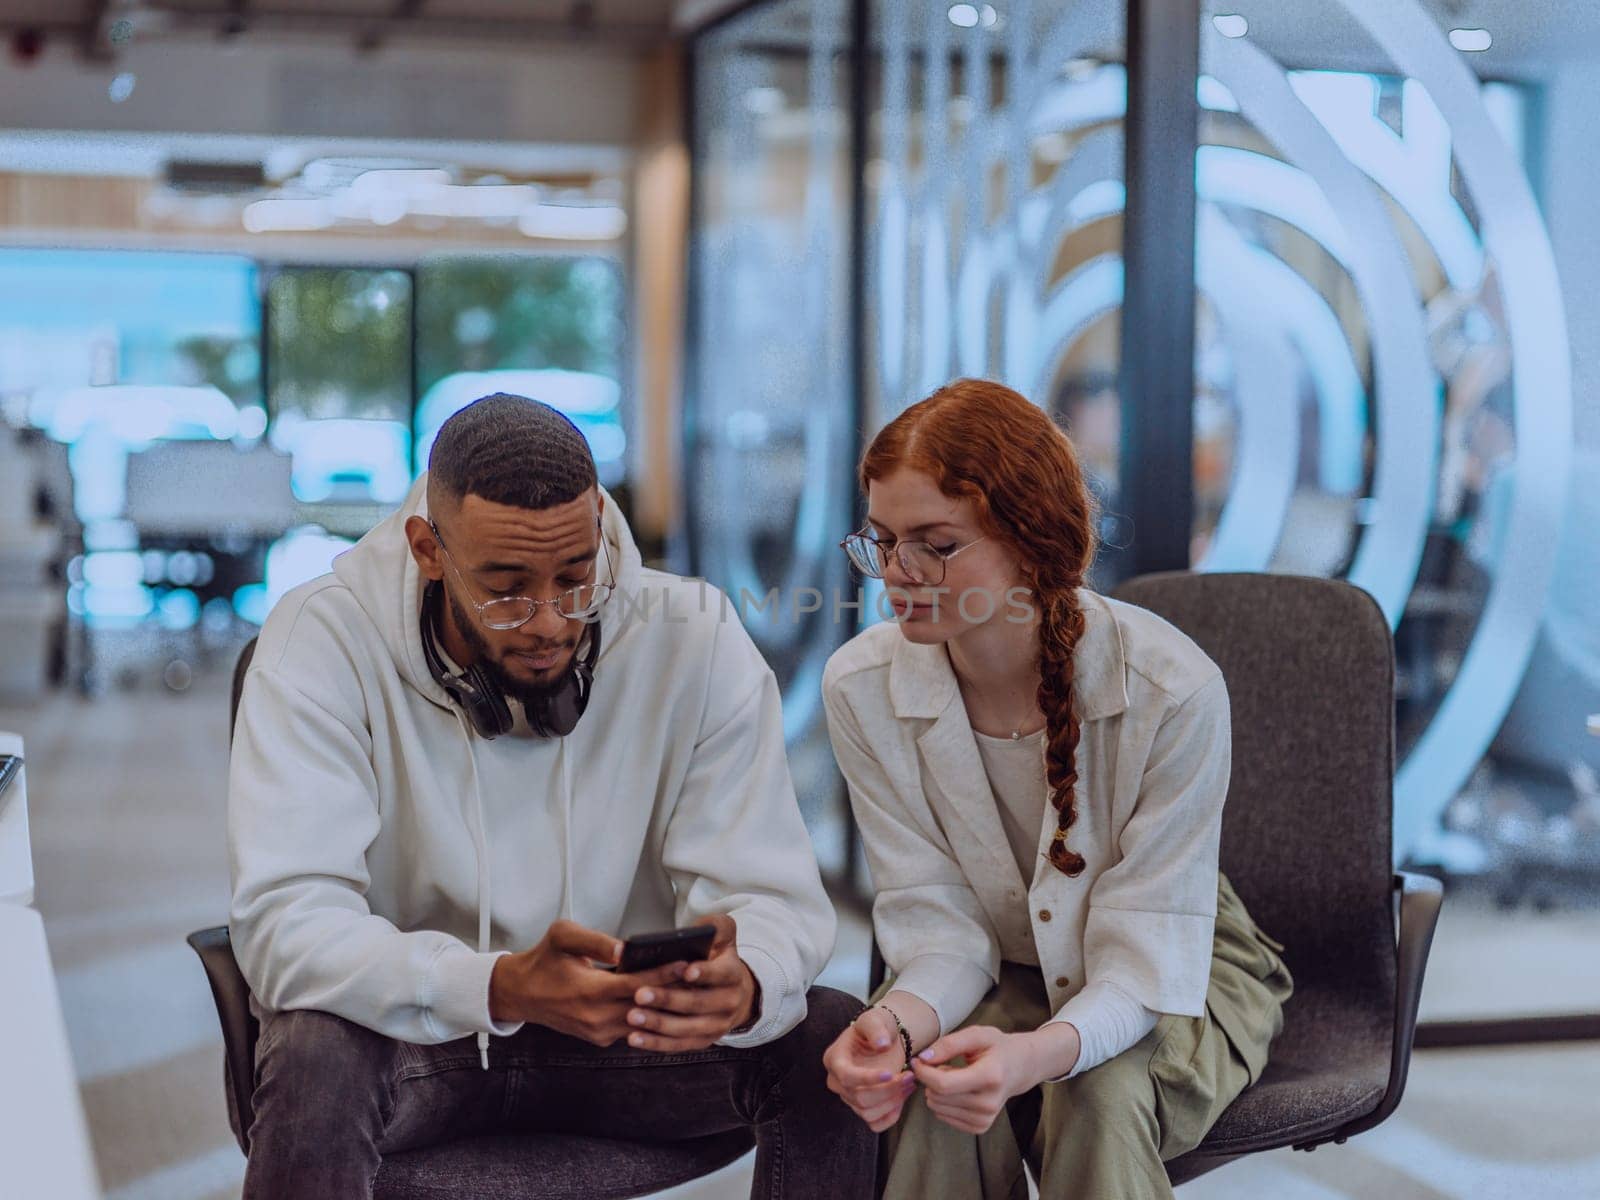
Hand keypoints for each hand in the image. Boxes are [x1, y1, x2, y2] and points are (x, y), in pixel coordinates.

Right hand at [489, 919, 689, 1045]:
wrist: (520, 993)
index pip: (637, 984)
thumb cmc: (543, 960)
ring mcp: (598, 1032)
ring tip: (689, 988)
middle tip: (699, 975)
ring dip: (664, 1006)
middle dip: (673, 991)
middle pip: (646, 1006)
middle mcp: (596, 1017)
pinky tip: (665, 999)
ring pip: (643, 1022)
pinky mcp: (599, 1038)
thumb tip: (627, 949)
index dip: (664, 974)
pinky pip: (632, 1029)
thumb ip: (597, 940)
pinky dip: (649, 1015)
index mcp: (590, 990)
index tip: (687, 963)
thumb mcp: (564, 937)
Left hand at [624, 914, 759, 1052]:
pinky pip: (679, 1045)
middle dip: (668, 999)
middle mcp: (729, 1002)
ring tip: (632, 1016)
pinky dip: (656, 1043)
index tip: (685, 971)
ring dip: (658, 1024)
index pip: (721, 973)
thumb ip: (715, 926)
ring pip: (686, 1028)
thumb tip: (697, 929)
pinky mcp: (702, 1041)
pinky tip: (635, 1038)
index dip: (705, 973)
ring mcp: (717, 1025)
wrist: (733, 992)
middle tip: (640, 994)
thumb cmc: (717, 958)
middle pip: (698, 1003)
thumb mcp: (723, 935)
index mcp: (733, 974)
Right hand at [823, 1005, 916, 1131]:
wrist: (885, 1040)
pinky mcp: (862, 1108)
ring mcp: (849, 1097)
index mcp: (835, 1058)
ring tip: (909, 1083)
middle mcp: (837, 1081)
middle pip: (860, 1098)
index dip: (867, 1078)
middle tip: (909, 1076)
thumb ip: (876, 1029)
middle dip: (888, 1090)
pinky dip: (891, 1117)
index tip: (890, 1073)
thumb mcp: (875, 1019)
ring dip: (893, 1102)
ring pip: (868, 1113)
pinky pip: (874, 1124)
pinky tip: (902, 1100)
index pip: (847, 1076)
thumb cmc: (877, 1028)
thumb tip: (881, 1044)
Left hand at [911, 1025, 1064, 1133]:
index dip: (924, 1073)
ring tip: (954, 1075)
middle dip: (930, 1079)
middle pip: (938, 1097)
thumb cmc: (996, 1048)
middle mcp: (988, 1103)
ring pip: (938, 1108)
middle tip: (943, 1064)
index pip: (943, 1084)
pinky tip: (957, 1089)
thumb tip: (923, 1059)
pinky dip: (943, 1102)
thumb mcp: (976, 1035)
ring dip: (936, 1091)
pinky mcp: (980, 1127)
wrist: (1019, 1068)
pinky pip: (944, 1117)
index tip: (917, 1061)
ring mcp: (985, 1118)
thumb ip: (948, 1044)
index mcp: (990, 1077)